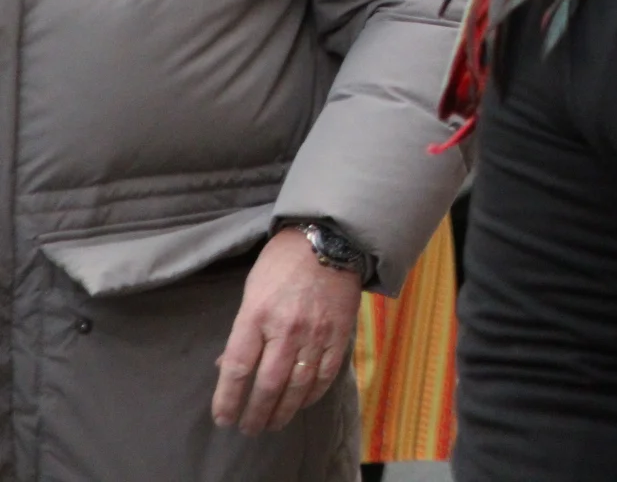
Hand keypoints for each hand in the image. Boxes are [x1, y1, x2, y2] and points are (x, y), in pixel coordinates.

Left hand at [211, 228, 362, 434]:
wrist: (330, 241)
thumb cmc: (282, 263)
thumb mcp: (252, 291)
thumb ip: (243, 330)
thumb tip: (229, 367)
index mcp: (257, 314)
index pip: (238, 368)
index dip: (228, 399)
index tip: (223, 418)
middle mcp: (286, 328)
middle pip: (268, 384)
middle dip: (255, 414)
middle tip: (248, 429)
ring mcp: (316, 333)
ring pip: (298, 385)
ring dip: (283, 411)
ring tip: (272, 424)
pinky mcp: (339, 334)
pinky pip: (325, 374)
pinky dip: (312, 394)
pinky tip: (301, 403)